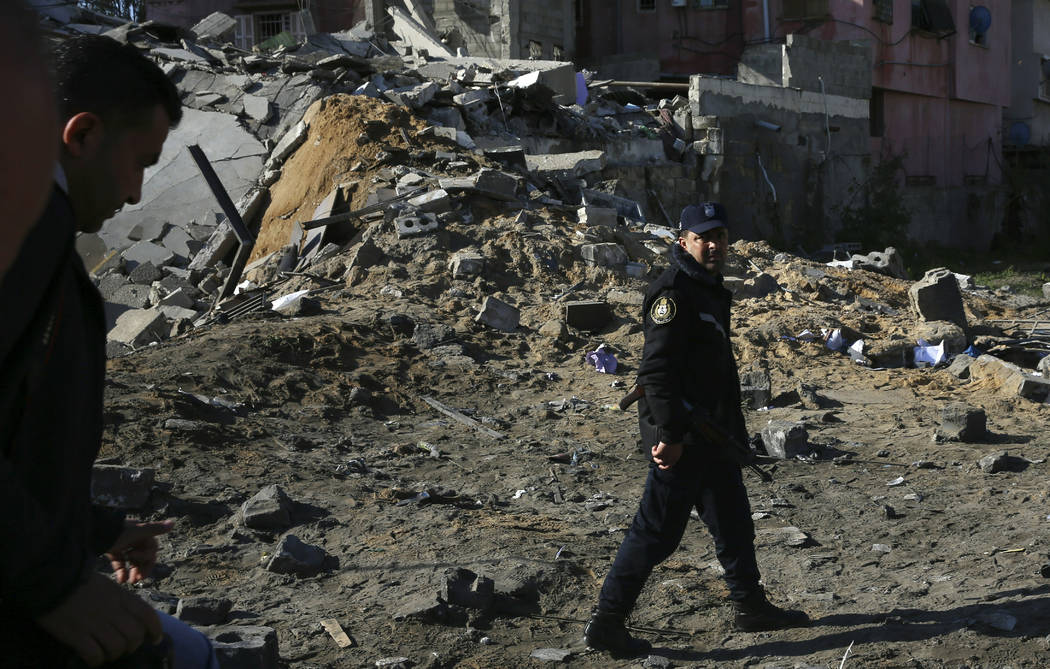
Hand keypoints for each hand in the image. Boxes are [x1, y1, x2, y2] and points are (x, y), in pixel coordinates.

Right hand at [34, 572, 161, 665]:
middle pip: (135, 636)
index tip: (155, 639)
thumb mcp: (107, 585)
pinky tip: (92, 659)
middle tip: (125, 648)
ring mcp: (95, 623)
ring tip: (107, 654)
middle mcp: (112, 610)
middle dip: (133, 646)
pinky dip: (96, 661)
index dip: (155, 629)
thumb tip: (130, 617)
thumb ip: (120, 600)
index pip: (147, 615)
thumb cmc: (78, 580)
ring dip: (114, 654)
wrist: (51, 578)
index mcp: (121, 596)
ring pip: (117, 648)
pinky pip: (94, 655)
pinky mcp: (76, 635)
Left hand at [105, 519, 173, 583]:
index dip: (147, 559)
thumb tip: (173, 523)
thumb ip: (155, 529)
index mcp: (143, 534)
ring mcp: (123, 545)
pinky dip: (121, 571)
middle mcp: (134, 539)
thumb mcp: (138, 531)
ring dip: (132, 572)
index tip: (137, 561)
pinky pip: (120, 563)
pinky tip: (120, 580)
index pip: (151, 550)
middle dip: (141, 568)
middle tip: (137, 580)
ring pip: (132, 561)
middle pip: (142, 557)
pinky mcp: (112, 551)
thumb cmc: (119, 532)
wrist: (94, 533)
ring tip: (130, 582)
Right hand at [651, 441, 682, 469]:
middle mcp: (669, 460)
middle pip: (663, 465)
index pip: (669, 466)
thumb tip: (670, 455)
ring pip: (657, 460)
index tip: (661, 465)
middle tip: (656, 460)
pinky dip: (653, 450)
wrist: (672, 438)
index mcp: (674, 459)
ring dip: (655, 456)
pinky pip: (654, 454)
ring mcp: (664, 458)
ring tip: (655, 450)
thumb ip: (674, 455)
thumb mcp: (677, 450)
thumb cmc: (676, 442)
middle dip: (659, 464)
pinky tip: (655, 446)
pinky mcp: (659, 454)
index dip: (664, 467)